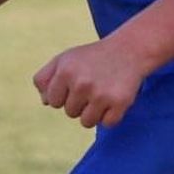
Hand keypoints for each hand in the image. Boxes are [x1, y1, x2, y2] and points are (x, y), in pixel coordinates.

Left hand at [32, 39, 150, 128]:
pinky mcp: (119, 102)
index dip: (63, 95)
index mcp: (65, 71)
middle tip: (93, 85)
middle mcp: (82, 83)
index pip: (53, 102)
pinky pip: (107, 123)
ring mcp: (101, 94)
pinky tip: (114, 98)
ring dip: (94, 112)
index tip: (75, 83)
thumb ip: (45, 78)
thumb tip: (45, 102)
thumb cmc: (92, 57)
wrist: (128, 50)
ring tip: (102, 93)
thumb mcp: (64, 59)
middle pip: (70, 113)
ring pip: (87, 122)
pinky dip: (111, 115)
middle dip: (80, 103)